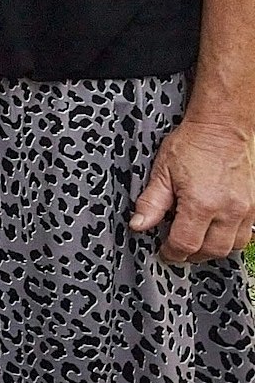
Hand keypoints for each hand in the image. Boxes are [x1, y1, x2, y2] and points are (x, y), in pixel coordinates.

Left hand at [128, 118, 254, 263]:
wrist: (225, 127)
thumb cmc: (194, 144)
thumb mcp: (163, 172)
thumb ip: (151, 203)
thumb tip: (139, 225)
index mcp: (201, 204)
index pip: (186, 244)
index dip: (172, 252)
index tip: (165, 251)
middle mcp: (229, 210)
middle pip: (211, 251)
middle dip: (192, 255)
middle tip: (178, 249)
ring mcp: (247, 209)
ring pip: (233, 246)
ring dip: (213, 249)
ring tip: (197, 240)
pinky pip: (247, 233)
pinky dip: (231, 238)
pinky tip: (216, 230)